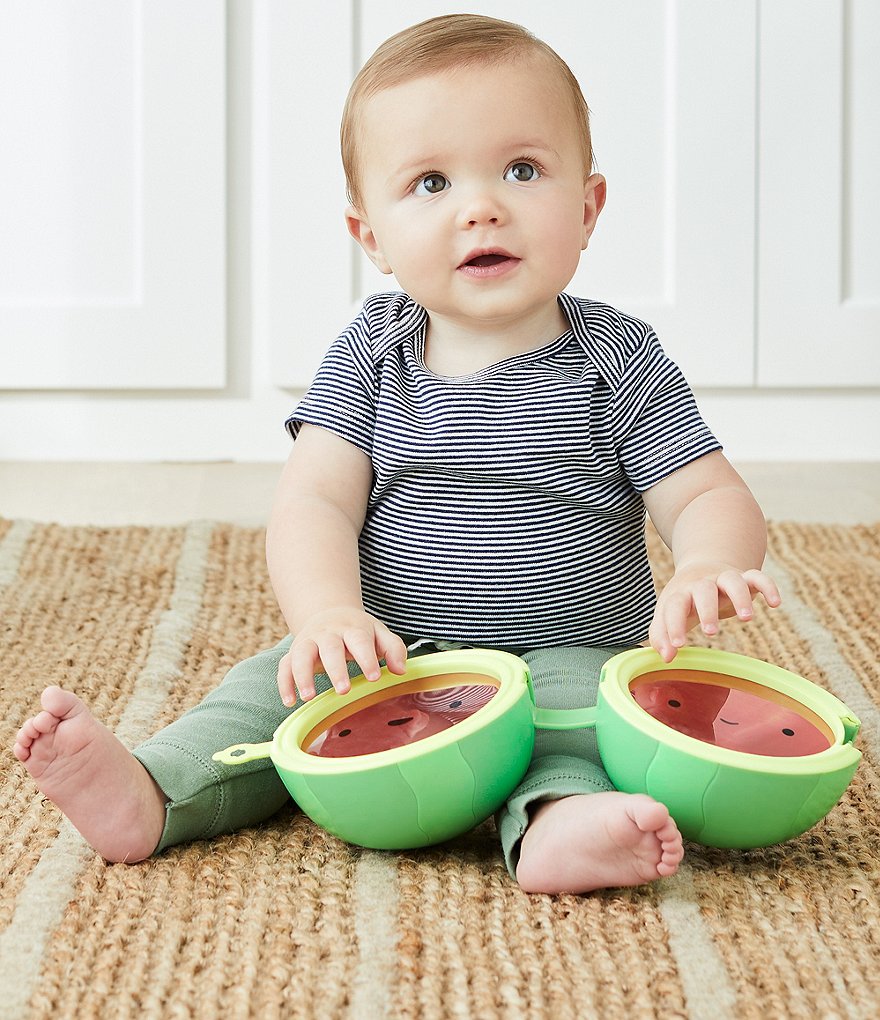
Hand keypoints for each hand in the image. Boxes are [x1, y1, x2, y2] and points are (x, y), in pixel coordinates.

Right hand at [277, 607, 407, 704]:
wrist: (329, 613)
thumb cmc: (358, 630)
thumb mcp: (379, 633)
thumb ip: (393, 649)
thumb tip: (400, 670)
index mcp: (353, 628)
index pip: (360, 640)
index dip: (367, 658)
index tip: (374, 678)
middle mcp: (328, 632)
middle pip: (330, 647)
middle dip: (335, 669)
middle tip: (344, 691)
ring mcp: (308, 641)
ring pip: (301, 654)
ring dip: (303, 675)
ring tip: (308, 697)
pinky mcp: (294, 652)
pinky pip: (284, 666)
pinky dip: (284, 683)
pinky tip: (289, 702)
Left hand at [649, 563, 780, 661]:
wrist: (701, 569)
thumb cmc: (684, 601)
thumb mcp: (667, 615)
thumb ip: (661, 636)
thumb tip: (666, 657)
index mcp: (680, 593)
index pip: (674, 606)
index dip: (674, 625)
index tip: (678, 646)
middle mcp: (702, 584)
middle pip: (704, 590)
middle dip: (707, 610)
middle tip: (710, 633)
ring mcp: (724, 579)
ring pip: (732, 581)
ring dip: (740, 597)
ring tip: (746, 619)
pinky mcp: (745, 578)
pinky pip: (758, 577)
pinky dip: (768, 586)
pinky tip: (775, 603)